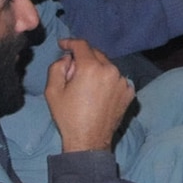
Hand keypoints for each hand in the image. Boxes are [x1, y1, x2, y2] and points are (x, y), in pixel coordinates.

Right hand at [43, 38, 134, 154]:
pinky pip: (116, 79)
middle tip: (72, 72)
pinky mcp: (130, 92)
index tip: (63, 44)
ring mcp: (123, 81)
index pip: (82, 45)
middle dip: (83, 58)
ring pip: (107, 66)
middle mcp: (111, 70)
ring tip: (86, 87)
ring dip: (97, 70)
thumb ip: (57, 67)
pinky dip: (108, 81)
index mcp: (91, 68)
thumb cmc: (68, 116)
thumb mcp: (53, 90)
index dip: (70, 42)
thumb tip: (68, 58)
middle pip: (96, 54)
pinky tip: (99, 94)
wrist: (88, 140)